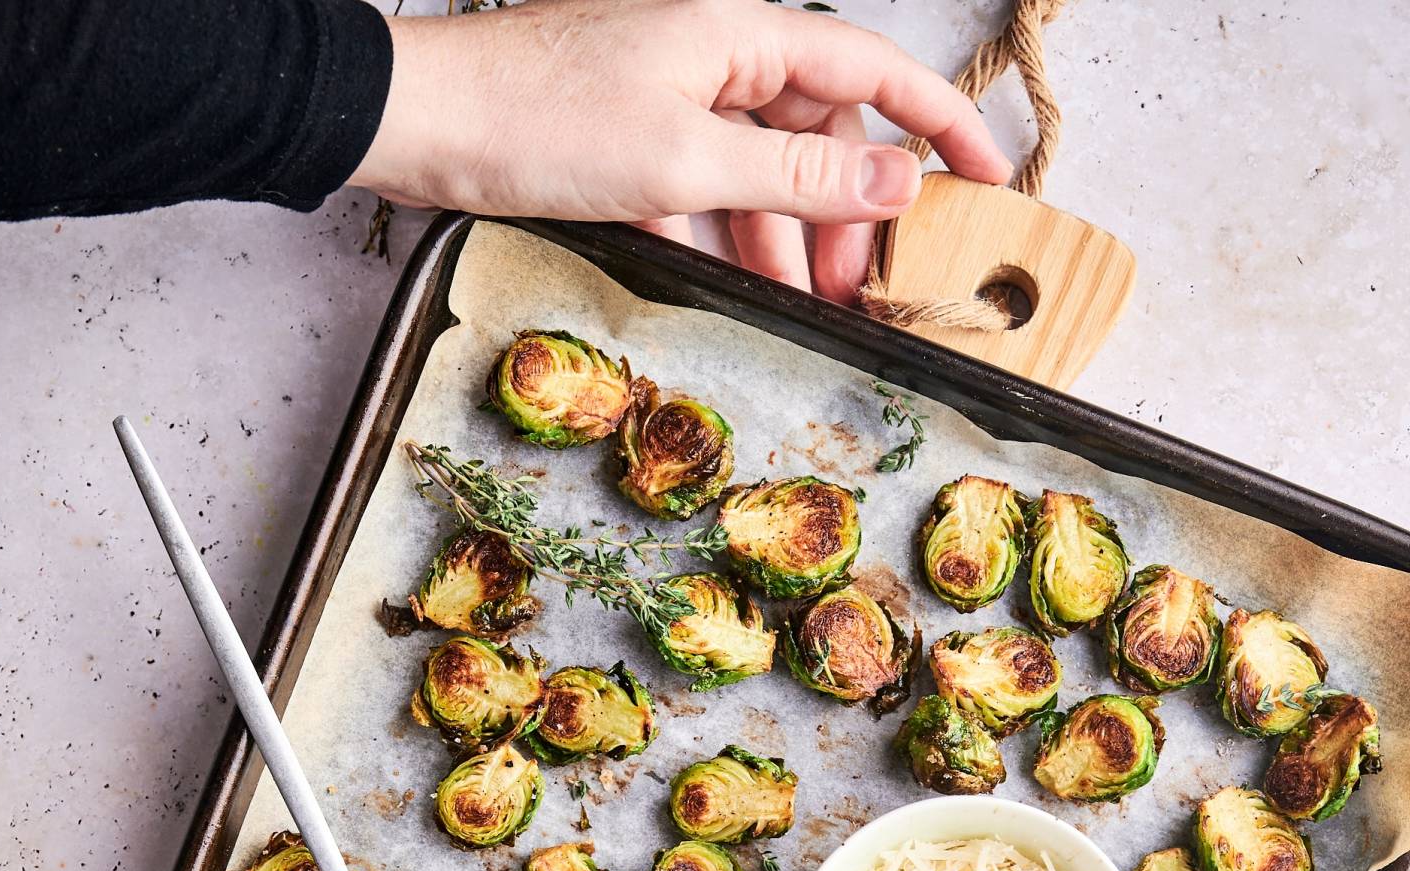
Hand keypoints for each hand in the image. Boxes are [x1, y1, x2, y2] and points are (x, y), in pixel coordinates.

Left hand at [352, 0, 1009, 302]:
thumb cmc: (540, 122)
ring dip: (782, 234)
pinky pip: (704, 183)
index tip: (987, 180)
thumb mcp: (687, 163)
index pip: (872, 72)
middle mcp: (715, 49)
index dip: (938, 126)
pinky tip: (722, 277)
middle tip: (857, 289)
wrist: (422, 125)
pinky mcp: (631, 131)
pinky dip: (719, 230)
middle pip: (818, 132)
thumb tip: (895, 186)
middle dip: (843, 212)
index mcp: (740, 31)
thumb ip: (798, 180)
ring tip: (795, 301)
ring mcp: (672, 90)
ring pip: (760, 166)